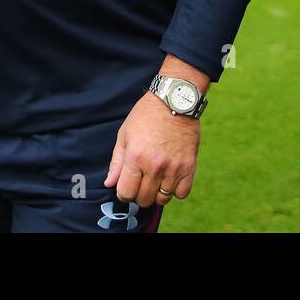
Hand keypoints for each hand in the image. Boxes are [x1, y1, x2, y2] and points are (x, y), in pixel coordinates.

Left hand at [104, 92, 199, 208]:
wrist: (174, 100)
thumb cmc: (146, 115)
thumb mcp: (125, 134)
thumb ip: (116, 162)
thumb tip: (110, 184)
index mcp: (135, 158)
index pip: (125, 193)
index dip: (123, 193)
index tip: (126, 187)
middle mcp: (154, 166)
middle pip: (144, 199)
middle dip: (138, 195)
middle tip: (141, 183)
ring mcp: (173, 168)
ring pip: (162, 199)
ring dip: (157, 194)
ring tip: (156, 181)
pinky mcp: (189, 166)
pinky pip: (182, 193)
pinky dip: (175, 191)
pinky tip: (171, 180)